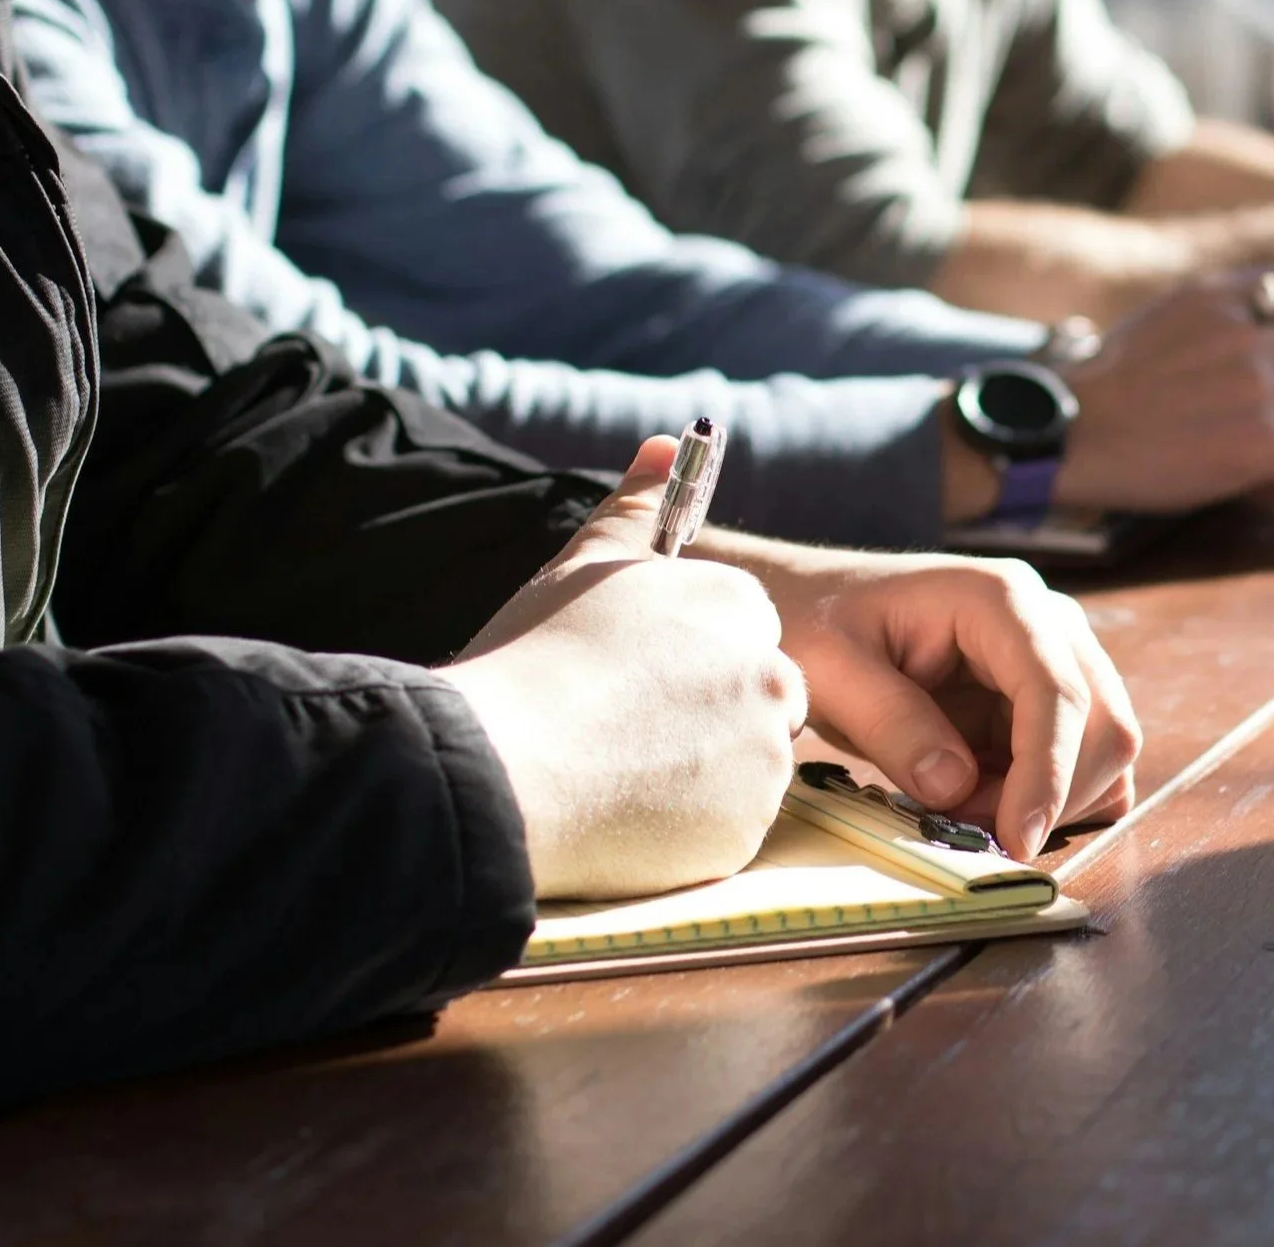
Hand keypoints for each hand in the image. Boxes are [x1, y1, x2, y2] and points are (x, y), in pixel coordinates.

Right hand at [437, 437, 807, 899]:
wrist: (502, 767)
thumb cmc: (535, 658)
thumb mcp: (584, 565)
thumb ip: (637, 506)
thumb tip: (666, 443)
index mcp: (739, 607)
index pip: (742, 634)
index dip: (686, 661)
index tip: (635, 680)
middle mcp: (771, 677)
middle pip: (758, 700)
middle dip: (706, 716)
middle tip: (625, 731)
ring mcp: (765, 758)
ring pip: (746, 766)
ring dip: (699, 772)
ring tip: (616, 771)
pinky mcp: (748, 830)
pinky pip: (728, 828)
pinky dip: (688, 827)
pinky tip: (625, 814)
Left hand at [704, 542, 1142, 860]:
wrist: (811, 606)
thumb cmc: (815, 623)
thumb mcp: (831, 671)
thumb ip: (893, 725)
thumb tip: (956, 788)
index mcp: (999, 599)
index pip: (1056, 691)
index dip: (1047, 772)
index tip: (1017, 839)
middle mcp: (1048, 623)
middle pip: (1104, 724)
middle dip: (1050, 795)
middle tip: (967, 829)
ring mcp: (1055, 659)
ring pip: (1104, 749)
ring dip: (1049, 801)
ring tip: (963, 809)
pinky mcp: (1047, 699)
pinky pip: (1083, 762)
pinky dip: (1050, 798)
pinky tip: (986, 801)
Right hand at [1051, 266, 1273, 513]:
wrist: (1067, 435)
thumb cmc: (1113, 389)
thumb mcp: (1168, 317)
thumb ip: (1226, 316)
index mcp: (1223, 294)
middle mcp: (1247, 332)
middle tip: (1273, 430)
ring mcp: (1256, 385)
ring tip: (1265, 459)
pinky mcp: (1257, 441)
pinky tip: (1255, 485)